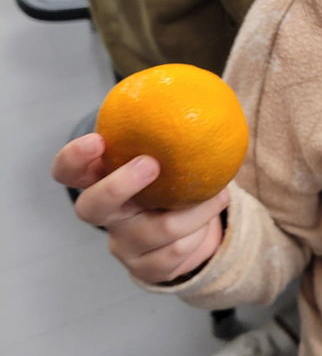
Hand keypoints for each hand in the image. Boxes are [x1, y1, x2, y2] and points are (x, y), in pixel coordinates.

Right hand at [52, 133, 226, 283]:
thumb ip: (174, 128)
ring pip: (153, 232)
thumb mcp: (172, 154)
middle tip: (151, 163)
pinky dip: (200, 232)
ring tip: (218, 193)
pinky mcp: (145, 269)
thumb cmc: (177, 180)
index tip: (98, 140)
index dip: (74, 158)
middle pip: (91, 207)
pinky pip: (175, 253)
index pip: (69, 171)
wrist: (195, 230)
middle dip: (119, 185)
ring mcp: (122, 244)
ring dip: (192, 212)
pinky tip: (213, 212)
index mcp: (101, 181)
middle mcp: (105, 214)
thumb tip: (206, 87)